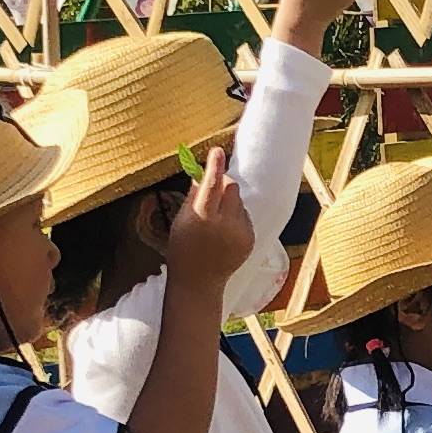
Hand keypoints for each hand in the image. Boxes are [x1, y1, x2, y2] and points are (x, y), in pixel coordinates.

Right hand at [164, 152, 253, 284]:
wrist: (199, 281)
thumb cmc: (183, 248)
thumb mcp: (180, 221)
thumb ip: (193, 196)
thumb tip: (202, 175)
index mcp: (202, 218)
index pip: (211, 185)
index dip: (215, 166)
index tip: (217, 151)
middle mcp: (224, 225)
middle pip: (231, 187)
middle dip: (223, 183)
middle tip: (212, 190)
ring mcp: (240, 233)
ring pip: (239, 201)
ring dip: (229, 202)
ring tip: (216, 221)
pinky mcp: (250, 239)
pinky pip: (245, 216)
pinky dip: (236, 217)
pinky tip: (224, 233)